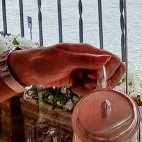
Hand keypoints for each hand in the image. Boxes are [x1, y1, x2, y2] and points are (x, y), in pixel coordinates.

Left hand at [8, 43, 125, 94]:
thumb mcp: (65, 60)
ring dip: (92, 87)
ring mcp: (83, 69)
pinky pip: (89, 86)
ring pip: (99, 81)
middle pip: (110, 71)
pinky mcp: (78, 78)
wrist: (29, 69)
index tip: (99, 80)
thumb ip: (86, 60)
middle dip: (103, 82)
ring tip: (79, 86)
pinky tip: (74, 88)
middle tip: (91, 85)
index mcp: (88, 51)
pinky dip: (84, 90)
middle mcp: (88, 59)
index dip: (110, 72)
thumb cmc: (44, 61)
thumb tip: (107, 58)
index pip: (112, 60)